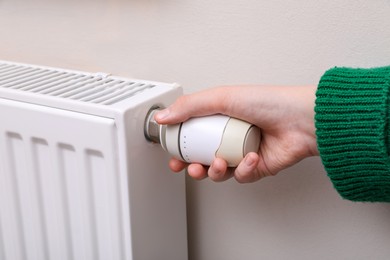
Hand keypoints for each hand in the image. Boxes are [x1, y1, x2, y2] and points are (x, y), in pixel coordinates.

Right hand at [155, 85, 318, 182]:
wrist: (302, 120)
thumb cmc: (268, 103)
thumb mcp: (222, 98)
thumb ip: (189, 106)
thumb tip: (163, 116)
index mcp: (221, 118)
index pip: (193, 134)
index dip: (180, 146)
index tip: (171, 152)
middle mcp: (230, 136)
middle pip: (202, 156)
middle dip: (192, 166)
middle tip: (188, 167)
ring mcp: (242, 152)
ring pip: (219, 171)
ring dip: (214, 171)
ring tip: (217, 163)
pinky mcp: (256, 167)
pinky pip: (241, 176)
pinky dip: (243, 170)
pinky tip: (250, 159)